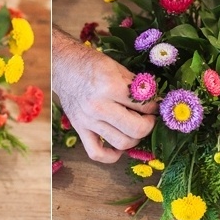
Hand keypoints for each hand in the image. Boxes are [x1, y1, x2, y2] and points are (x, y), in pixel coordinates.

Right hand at [52, 30, 156, 162]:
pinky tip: (119, 146)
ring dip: (135, 138)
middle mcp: (98, 106)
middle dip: (149, 124)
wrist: (63, 66)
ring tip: (135, 126)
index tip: (155, 104)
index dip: (155, 105)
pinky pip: (97, 153)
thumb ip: (138, 86)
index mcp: (110, 86)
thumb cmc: (92, 64)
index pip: (145, 105)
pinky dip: (112, 155)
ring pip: (122, 143)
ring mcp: (88, 121)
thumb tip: (156, 101)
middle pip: (137, 129)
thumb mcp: (118, 67)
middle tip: (149, 116)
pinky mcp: (79, 129)